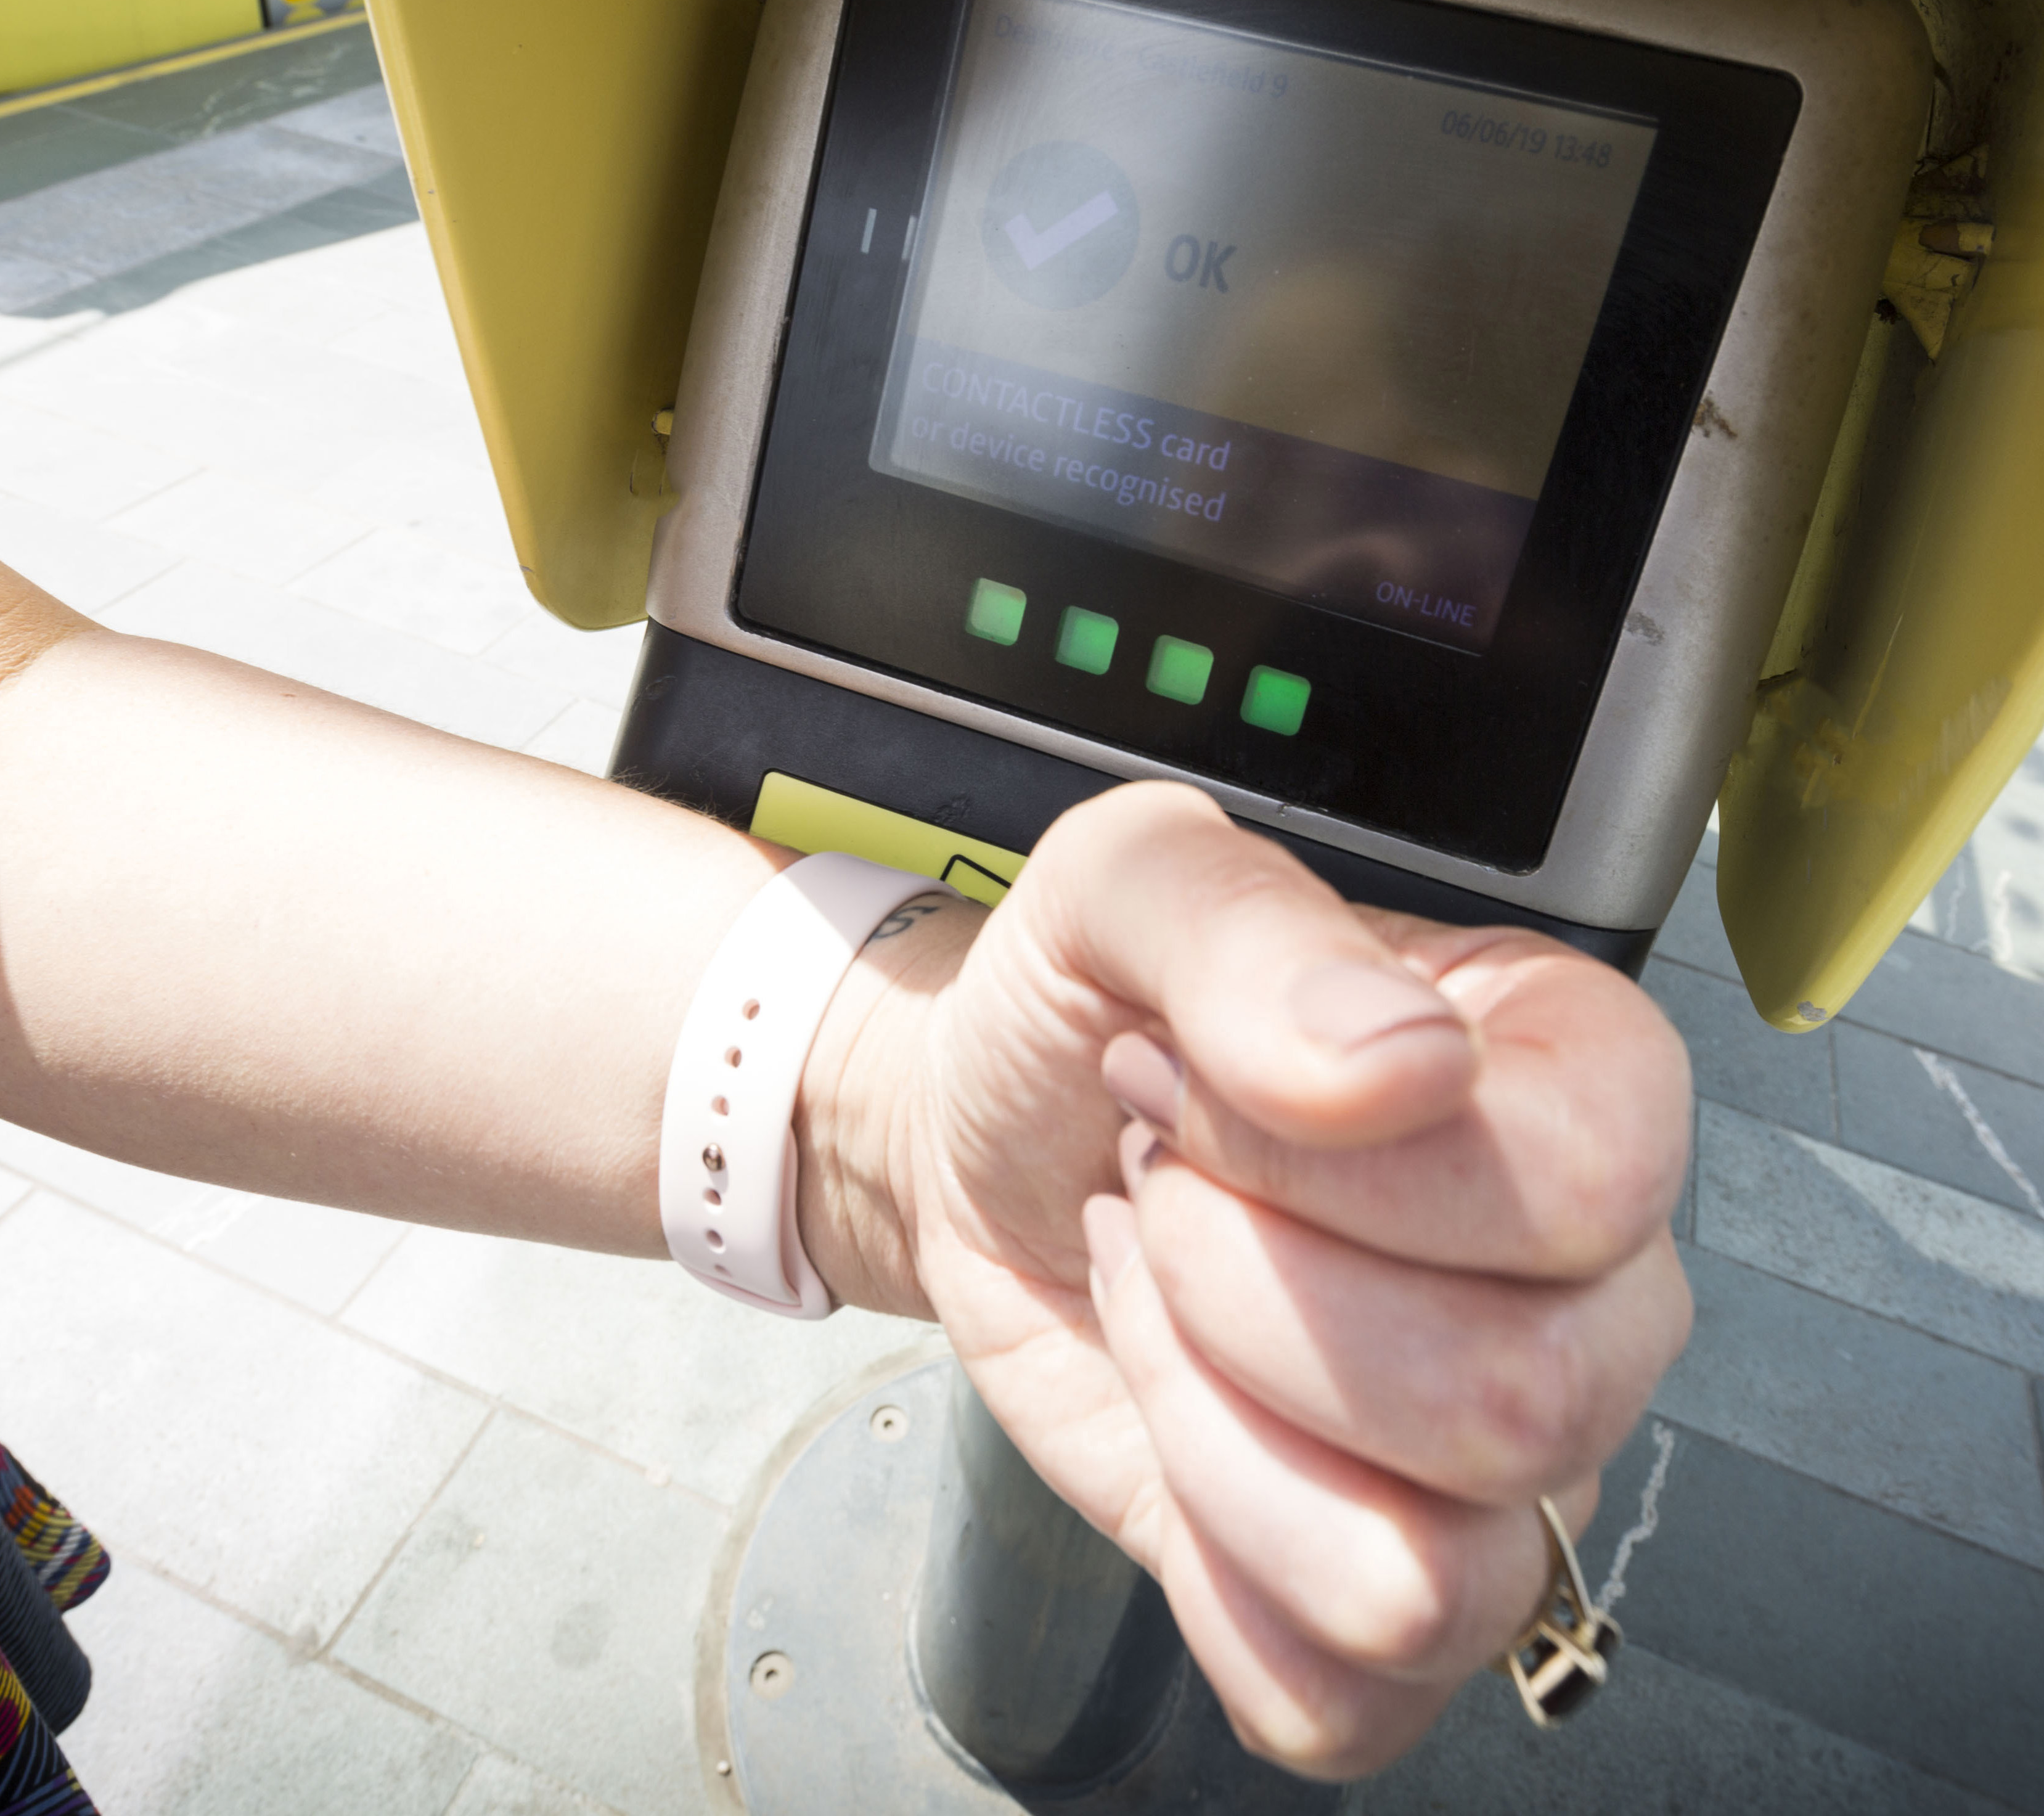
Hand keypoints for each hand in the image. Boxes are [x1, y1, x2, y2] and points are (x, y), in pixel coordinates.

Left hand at [807, 780, 1691, 1778]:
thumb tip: (1399, 1066)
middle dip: (1239, 1286)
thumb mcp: (1124, 887)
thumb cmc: (1081, 1008)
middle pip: (1513, 1403)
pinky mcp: (1385, 1598)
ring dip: (1211, 1419)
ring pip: (1427, 1577)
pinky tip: (1175, 1414)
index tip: (1185, 1080)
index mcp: (1573, 1080)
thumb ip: (1252, 930)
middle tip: (1158, 1184)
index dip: (1332, 1162)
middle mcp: (1593, 1290)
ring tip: (1165, 1288)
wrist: (982, 1134)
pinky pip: (1340, 1688)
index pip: (1582, 1185)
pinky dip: (1201, 1551)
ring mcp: (1508, 1470)